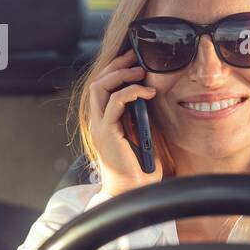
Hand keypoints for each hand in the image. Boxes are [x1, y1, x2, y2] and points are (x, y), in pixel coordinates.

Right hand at [87, 50, 163, 194]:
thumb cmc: (141, 169)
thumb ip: (142, 117)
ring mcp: (99, 126)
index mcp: (104, 122)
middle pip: (97, 82)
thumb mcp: (144, 135)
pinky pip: (115, 103)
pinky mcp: (107, 132)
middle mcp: (97, 122)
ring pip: (100, 87)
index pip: (102, 88)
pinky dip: (131, 92)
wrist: (134, 192)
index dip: (115, 70)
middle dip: (116, 65)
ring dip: (121, 75)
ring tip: (141, 72)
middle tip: (136, 57)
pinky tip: (148, 92)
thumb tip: (152, 97)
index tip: (134, 60)